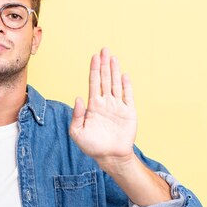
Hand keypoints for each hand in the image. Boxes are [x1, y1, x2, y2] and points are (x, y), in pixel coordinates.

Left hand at [69, 48, 136, 173]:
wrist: (110, 157)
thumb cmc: (92, 146)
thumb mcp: (78, 132)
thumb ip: (77, 116)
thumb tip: (78, 98)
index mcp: (93, 106)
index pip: (94, 83)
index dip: (94, 70)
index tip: (94, 57)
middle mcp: (106, 103)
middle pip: (105, 79)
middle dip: (104, 64)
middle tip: (104, 49)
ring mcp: (118, 107)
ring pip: (116, 84)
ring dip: (115, 70)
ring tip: (113, 57)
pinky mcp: (129, 113)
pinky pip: (128, 96)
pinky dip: (127, 85)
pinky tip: (124, 75)